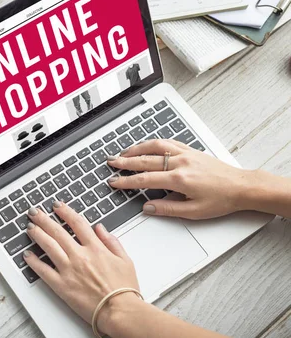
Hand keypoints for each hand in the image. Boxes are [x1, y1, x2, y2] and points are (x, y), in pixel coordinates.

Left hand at [24, 202, 140, 334]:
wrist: (120, 312)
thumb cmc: (124, 290)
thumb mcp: (125, 260)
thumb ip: (112, 242)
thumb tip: (100, 228)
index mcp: (96, 248)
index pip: (77, 223)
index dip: (65, 212)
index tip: (57, 206)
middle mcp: (80, 256)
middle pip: (58, 231)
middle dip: (44, 219)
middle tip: (35, 212)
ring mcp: (69, 270)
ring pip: (48, 246)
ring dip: (37, 234)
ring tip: (29, 227)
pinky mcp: (62, 286)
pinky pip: (43, 271)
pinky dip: (33, 262)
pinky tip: (27, 255)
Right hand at [107, 139, 254, 219]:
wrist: (242, 187)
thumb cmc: (221, 199)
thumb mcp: (194, 212)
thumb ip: (168, 209)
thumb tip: (148, 207)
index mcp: (178, 179)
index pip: (145, 180)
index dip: (126, 181)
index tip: (114, 182)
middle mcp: (180, 163)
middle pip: (145, 160)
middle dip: (125, 162)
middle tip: (111, 163)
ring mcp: (185, 154)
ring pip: (155, 146)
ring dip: (136, 148)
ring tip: (124, 153)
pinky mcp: (191, 150)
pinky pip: (167, 142)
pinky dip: (153, 143)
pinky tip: (146, 145)